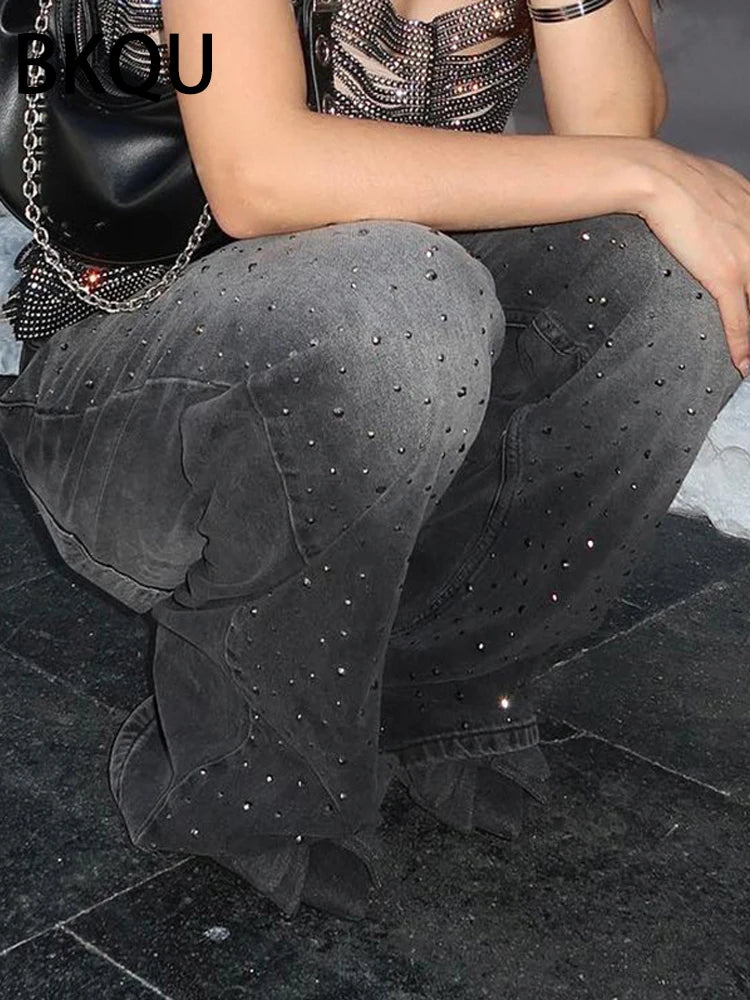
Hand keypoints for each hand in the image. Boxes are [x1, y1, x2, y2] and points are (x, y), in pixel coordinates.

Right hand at [633, 138, 749, 375]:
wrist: (656, 178)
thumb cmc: (673, 177)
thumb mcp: (714, 183)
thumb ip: (724, 201)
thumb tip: (714, 207)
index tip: (747, 289)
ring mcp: (746, 258)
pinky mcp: (725, 275)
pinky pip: (739, 319)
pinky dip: (741, 345)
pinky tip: (743, 362)